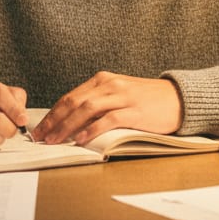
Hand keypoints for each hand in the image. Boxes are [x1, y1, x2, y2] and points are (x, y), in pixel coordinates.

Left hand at [31, 71, 182, 145]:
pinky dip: (92, 129)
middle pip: (74, 102)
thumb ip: (98, 103)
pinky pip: (108, 119)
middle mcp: (110, 84)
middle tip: (41, 137)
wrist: (178, 98)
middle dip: (54, 121)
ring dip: (67, 126)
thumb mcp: (119, 94)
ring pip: (87, 109)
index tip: (41, 129)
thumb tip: (71, 122)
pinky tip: (81, 139)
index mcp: (103, 79)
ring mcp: (122, 96)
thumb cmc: (147, 100)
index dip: (53, 114)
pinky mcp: (134, 110)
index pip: (70, 97)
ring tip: (55, 140)